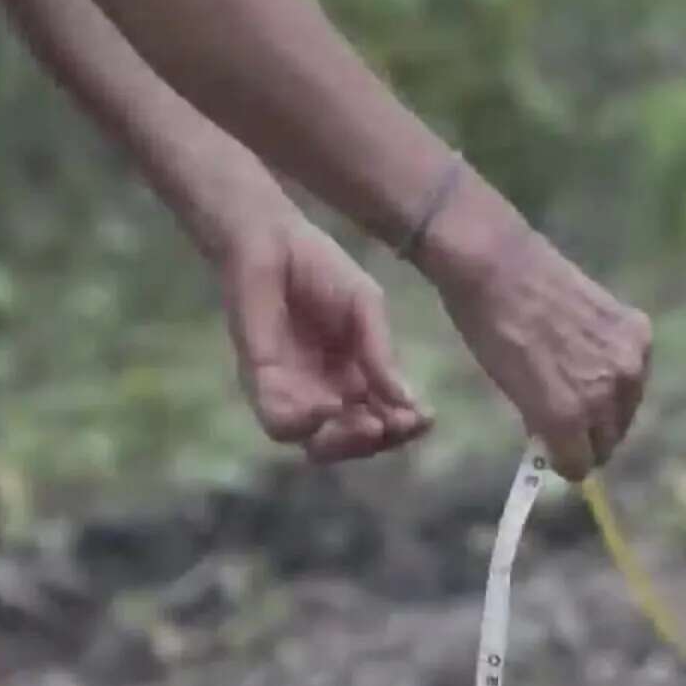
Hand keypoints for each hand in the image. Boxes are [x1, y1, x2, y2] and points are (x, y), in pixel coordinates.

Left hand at [221, 213, 430, 462]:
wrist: (272, 240)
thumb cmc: (320, 269)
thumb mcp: (365, 308)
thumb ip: (381, 353)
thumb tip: (409, 402)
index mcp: (354, 377)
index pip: (382, 419)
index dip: (404, 426)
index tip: (424, 418)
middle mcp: (323, 392)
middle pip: (352, 441)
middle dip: (378, 441)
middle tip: (396, 424)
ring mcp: (291, 391)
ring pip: (317, 444)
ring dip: (346, 442)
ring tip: (369, 423)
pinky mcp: (260, 382)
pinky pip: (279, 422)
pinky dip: (306, 424)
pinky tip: (328, 407)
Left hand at [436, 230, 650, 480]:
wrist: (499, 265)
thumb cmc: (490, 329)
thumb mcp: (510, 389)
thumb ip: (542, 422)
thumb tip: (559, 440)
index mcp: (568, 416)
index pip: (580, 465)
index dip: (564, 460)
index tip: (555, 449)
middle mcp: (607, 394)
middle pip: (610, 441)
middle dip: (590, 437)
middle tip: (569, 418)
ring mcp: (629, 361)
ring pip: (627, 408)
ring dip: (609, 405)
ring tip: (580, 379)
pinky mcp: (639, 330)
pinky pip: (636, 370)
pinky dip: (619, 368)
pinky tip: (592, 348)